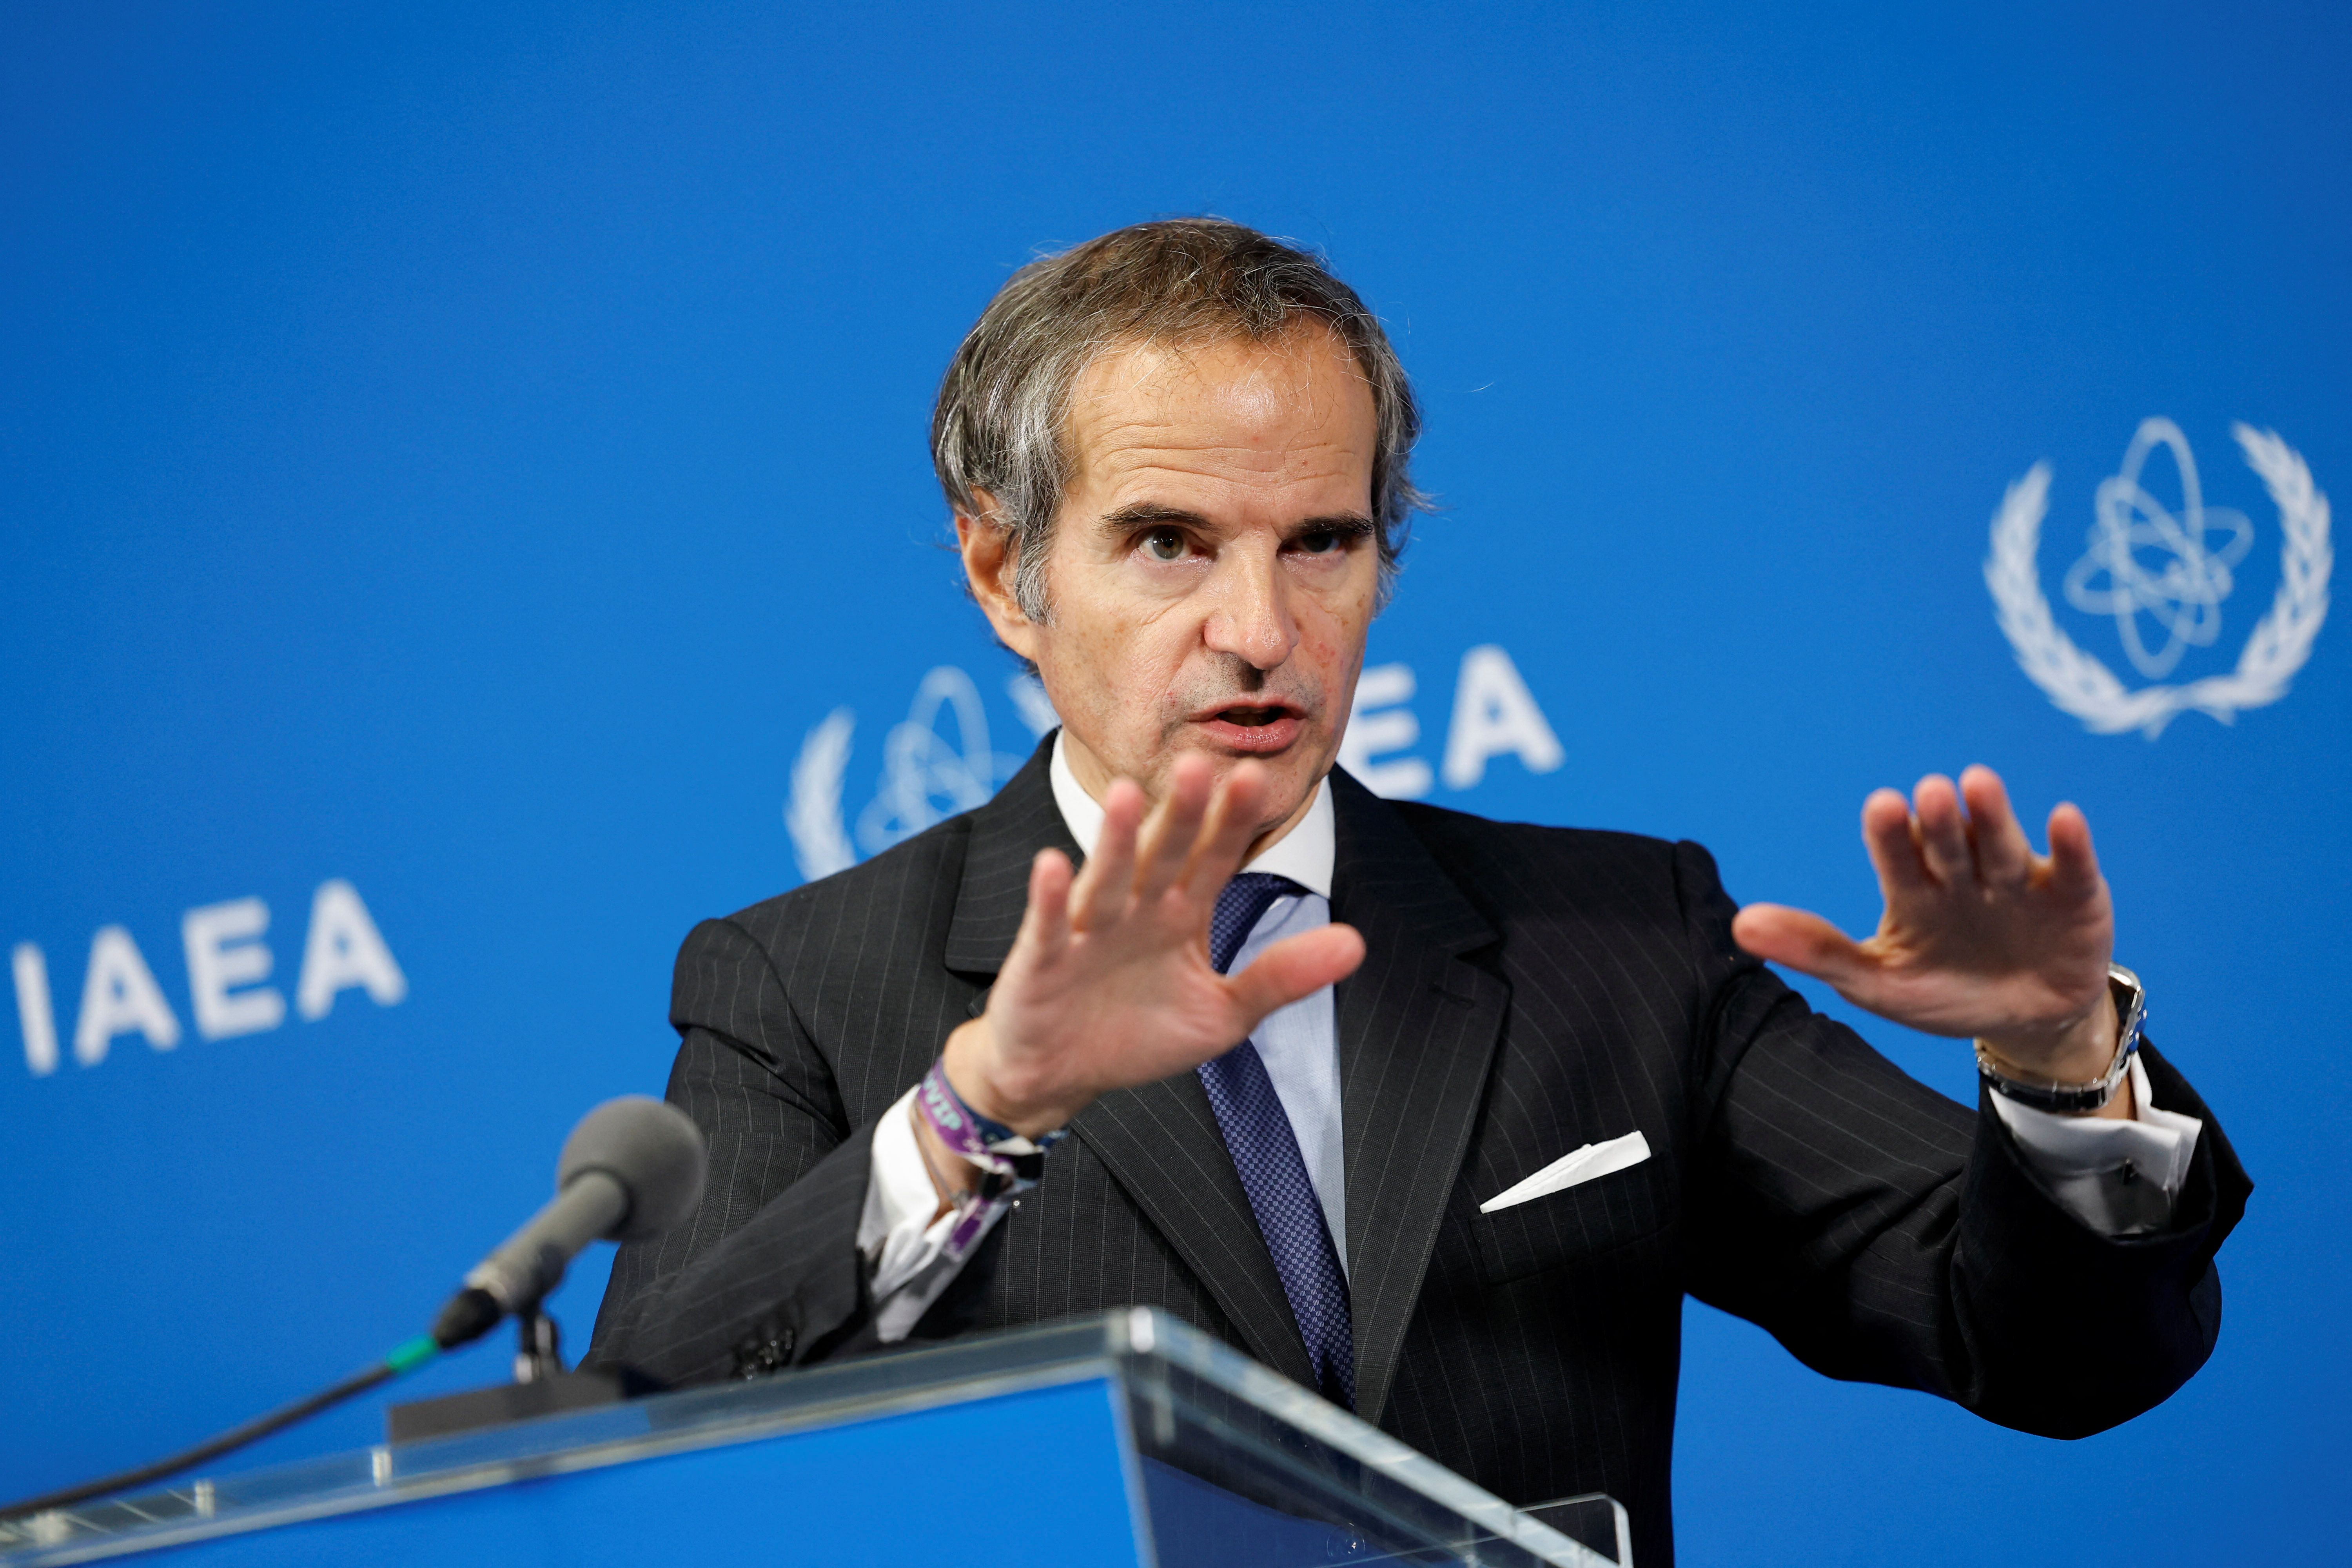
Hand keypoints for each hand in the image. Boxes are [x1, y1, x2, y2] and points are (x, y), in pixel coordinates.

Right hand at [937, 754, 1365, 1141]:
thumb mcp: (1223, 1013)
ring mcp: (1088, 931)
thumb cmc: (1139, 1035)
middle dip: (1181, 814)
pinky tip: (1052, 865)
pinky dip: (1050, 898)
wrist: (1062, 1075)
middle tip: (1200, 765)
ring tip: (1124, 793)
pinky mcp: (1042, 960)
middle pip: (1162, 854)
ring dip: (1115, 839)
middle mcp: (1137, 909)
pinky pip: (1049, 926)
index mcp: (1181, 913)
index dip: (1232, 822)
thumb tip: (1358, 944)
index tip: (1257, 776)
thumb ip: (1282, 976)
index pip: (1214, 858)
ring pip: (1106, 878)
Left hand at [1731, 766, 2126, 1110]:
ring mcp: (2018, 881)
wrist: (2021, 1023)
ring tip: (1977, 783)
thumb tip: (1740, 925)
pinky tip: (2064, 817)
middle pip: (1949, 842)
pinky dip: (2071, 845)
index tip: (1882, 806)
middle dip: (1941, 821)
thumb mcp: (1876, 982)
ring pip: (2002, 844)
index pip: (1896, 854)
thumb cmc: (1943, 993)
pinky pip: (2072, 867)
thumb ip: (1815, 949)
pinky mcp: (2074, 897)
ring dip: (1992, 816)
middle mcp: (1963, 873)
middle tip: (1930, 792)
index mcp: (1914, 888)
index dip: (1890, 833)